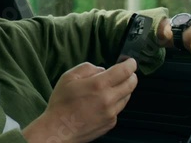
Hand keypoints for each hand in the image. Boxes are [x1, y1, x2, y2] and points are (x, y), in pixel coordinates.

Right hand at [22, 58, 137, 142]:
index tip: (131, 62)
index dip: (130, 64)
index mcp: (98, 85)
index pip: (124, 71)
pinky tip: (102, 103)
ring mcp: (111, 113)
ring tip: (111, 87)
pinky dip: (115, 103)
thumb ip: (87, 68)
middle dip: (131, 76)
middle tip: (127, 72)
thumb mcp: (68, 77)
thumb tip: (101, 69)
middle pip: (131, 84)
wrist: (59, 129)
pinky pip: (118, 109)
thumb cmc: (61, 103)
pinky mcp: (110, 123)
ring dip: (123, 89)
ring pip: (126, 97)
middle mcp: (108, 99)